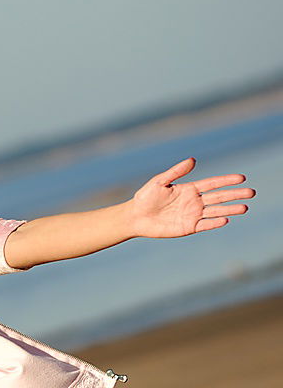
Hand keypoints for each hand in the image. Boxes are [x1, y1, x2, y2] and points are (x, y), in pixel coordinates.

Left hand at [127, 157, 254, 237]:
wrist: (135, 217)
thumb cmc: (145, 198)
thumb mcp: (159, 182)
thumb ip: (176, 172)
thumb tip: (193, 160)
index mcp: (189, 189)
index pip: (212, 184)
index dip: (226, 181)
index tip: (241, 178)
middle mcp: (194, 202)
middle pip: (219, 197)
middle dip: (235, 195)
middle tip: (251, 192)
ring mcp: (192, 215)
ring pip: (216, 211)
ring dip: (230, 209)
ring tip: (245, 207)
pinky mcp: (188, 227)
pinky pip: (205, 225)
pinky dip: (214, 223)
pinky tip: (225, 219)